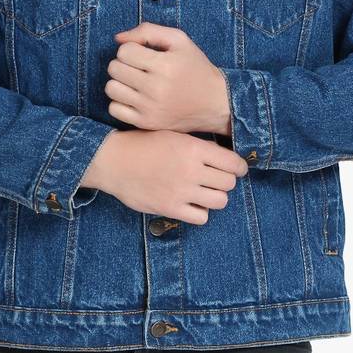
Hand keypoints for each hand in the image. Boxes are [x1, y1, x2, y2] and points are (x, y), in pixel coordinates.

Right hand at [84, 128, 246, 224]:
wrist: (114, 160)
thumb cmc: (144, 144)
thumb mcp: (174, 135)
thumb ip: (199, 147)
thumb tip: (224, 157)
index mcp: (194, 148)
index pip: (233, 163)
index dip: (239, 167)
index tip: (237, 169)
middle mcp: (191, 170)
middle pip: (229, 183)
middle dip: (226, 181)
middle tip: (218, 179)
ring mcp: (181, 191)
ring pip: (220, 201)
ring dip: (216, 197)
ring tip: (206, 192)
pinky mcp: (171, 208)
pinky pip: (201, 217)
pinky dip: (200, 212)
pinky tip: (192, 203)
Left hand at [105, 22, 231, 135]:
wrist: (215, 103)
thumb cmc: (195, 67)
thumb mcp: (179, 40)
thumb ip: (147, 31)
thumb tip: (117, 38)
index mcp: (165, 65)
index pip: (124, 51)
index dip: (132, 49)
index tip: (144, 54)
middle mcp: (156, 88)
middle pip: (114, 69)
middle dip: (124, 63)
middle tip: (139, 67)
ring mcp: (150, 109)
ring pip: (111, 89)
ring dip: (120, 82)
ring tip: (135, 81)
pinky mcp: (146, 123)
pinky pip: (114, 109)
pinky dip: (120, 101)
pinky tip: (135, 97)